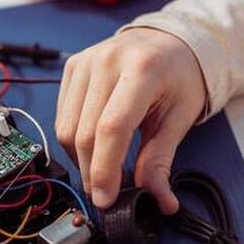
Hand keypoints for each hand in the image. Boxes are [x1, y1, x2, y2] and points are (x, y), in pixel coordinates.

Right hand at [56, 28, 207, 213]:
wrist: (167, 42)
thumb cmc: (179, 77)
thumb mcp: (180, 118)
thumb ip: (162, 159)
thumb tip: (160, 201)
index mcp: (142, 69)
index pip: (112, 127)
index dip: (105, 169)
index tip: (106, 199)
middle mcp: (108, 60)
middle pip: (86, 132)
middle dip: (93, 172)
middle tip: (106, 194)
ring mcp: (85, 61)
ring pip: (68, 128)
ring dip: (81, 160)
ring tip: (104, 171)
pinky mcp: (72, 67)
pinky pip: (63, 115)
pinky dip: (75, 141)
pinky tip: (95, 147)